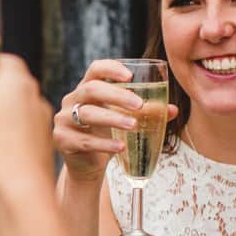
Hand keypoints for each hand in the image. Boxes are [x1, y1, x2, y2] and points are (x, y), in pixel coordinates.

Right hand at [53, 59, 177, 181]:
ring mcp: (64, 119)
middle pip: (91, 89)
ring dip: (112, 118)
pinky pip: (84, 140)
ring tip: (133, 125)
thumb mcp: (124, 121)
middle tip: (139, 105)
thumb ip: (146, 114)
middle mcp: (72, 100)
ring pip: (86, 114)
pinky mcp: (62, 140)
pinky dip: (105, 144)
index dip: (111, 68)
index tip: (130, 76)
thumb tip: (173, 110)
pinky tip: (121, 147)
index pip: (95, 69)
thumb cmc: (106, 136)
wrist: (86, 166)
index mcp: (87, 89)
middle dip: (116, 95)